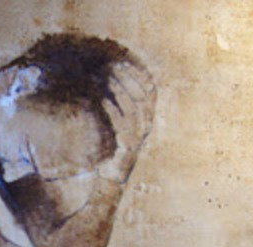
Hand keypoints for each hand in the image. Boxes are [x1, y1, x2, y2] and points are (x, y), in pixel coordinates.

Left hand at [98, 61, 156, 182]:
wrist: (113, 177)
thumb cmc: (115, 150)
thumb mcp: (121, 127)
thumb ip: (120, 110)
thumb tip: (110, 86)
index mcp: (147, 119)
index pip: (149, 91)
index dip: (138, 75)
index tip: (125, 63)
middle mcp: (146, 127)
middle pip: (142, 96)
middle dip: (128, 78)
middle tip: (115, 66)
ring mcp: (138, 137)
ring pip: (133, 108)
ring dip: (120, 91)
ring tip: (108, 79)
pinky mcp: (128, 146)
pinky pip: (121, 124)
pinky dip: (113, 110)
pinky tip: (103, 100)